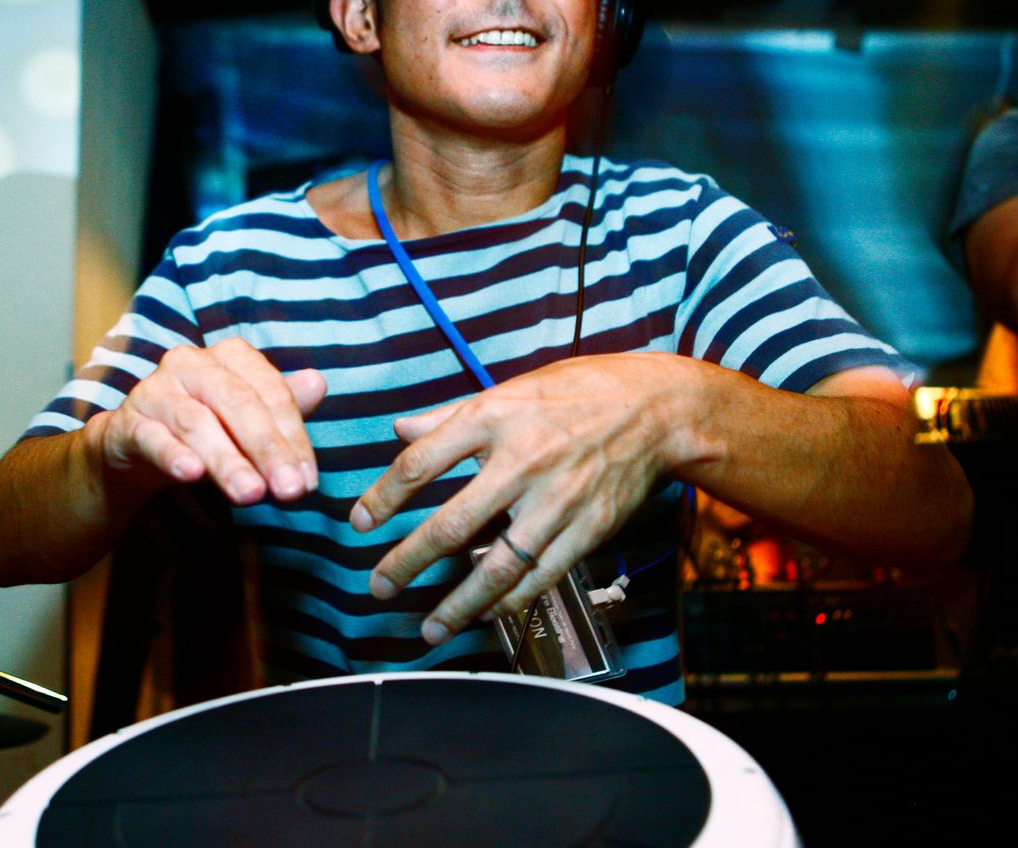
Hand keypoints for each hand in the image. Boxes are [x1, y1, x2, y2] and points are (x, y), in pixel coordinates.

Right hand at [92, 337, 326, 504]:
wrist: (137, 446)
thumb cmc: (209, 428)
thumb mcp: (249, 420)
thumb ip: (284, 405)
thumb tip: (318, 383)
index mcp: (230, 356)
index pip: (270, 392)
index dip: (294, 437)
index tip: (308, 481)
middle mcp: (191, 363)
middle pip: (237, 403)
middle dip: (267, 449)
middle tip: (289, 491)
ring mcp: (155, 390)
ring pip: (196, 422)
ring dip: (227, 460)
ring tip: (251, 494)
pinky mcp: (127, 422)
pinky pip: (151, 437)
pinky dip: (173, 455)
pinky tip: (192, 475)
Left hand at [350, 353, 711, 644]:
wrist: (657, 409)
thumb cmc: (579, 391)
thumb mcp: (510, 388)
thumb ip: (450, 415)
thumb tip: (399, 430)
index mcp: (494, 418)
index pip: (420, 463)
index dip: (383, 497)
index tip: (360, 523)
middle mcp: (522, 461)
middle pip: (452, 524)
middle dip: (408, 562)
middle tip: (379, 587)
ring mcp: (557, 500)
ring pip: (497, 565)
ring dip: (458, 604)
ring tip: (429, 628)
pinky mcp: (589, 528)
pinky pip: (541, 576)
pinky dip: (510, 601)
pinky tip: (486, 614)